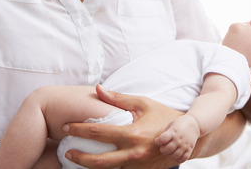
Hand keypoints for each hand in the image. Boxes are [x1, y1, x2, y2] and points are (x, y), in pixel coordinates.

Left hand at [62, 85, 182, 168]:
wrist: (186, 138)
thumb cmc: (162, 116)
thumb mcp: (142, 104)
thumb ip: (118, 98)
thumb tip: (97, 89)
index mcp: (132, 134)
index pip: (98, 133)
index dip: (78, 130)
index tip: (65, 127)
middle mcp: (133, 154)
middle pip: (98, 162)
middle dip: (78, 157)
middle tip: (65, 152)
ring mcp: (137, 167)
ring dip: (90, 166)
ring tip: (77, 159)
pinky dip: (106, 168)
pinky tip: (96, 163)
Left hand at [154, 114, 199, 163]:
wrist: (195, 124)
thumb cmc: (180, 124)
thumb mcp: (171, 125)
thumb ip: (165, 133)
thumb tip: (158, 142)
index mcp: (173, 132)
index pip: (162, 139)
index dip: (158, 141)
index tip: (158, 141)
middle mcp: (179, 139)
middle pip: (167, 149)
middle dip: (162, 149)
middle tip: (163, 147)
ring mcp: (185, 145)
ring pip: (175, 155)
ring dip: (170, 155)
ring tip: (170, 151)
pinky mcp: (190, 149)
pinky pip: (183, 158)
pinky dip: (178, 159)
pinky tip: (176, 155)